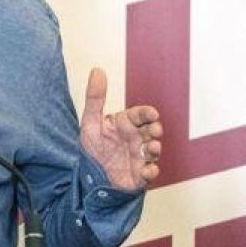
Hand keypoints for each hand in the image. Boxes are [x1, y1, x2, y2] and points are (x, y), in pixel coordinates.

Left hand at [80, 68, 162, 190]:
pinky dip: (150, 172)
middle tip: (153, 131)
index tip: (151, 114)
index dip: (147, 114)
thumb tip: (97, 70)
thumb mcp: (90, 122)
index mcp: (126, 124)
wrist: (90, 177)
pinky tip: (145, 172)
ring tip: (151, 148)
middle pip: (152, 130)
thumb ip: (95, 98)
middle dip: (155, 129)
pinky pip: (150, 173)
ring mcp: (140, 156)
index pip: (140, 115)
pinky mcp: (140, 175)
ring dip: (155, 148)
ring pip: (154, 150)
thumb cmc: (94, 147)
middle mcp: (137, 138)